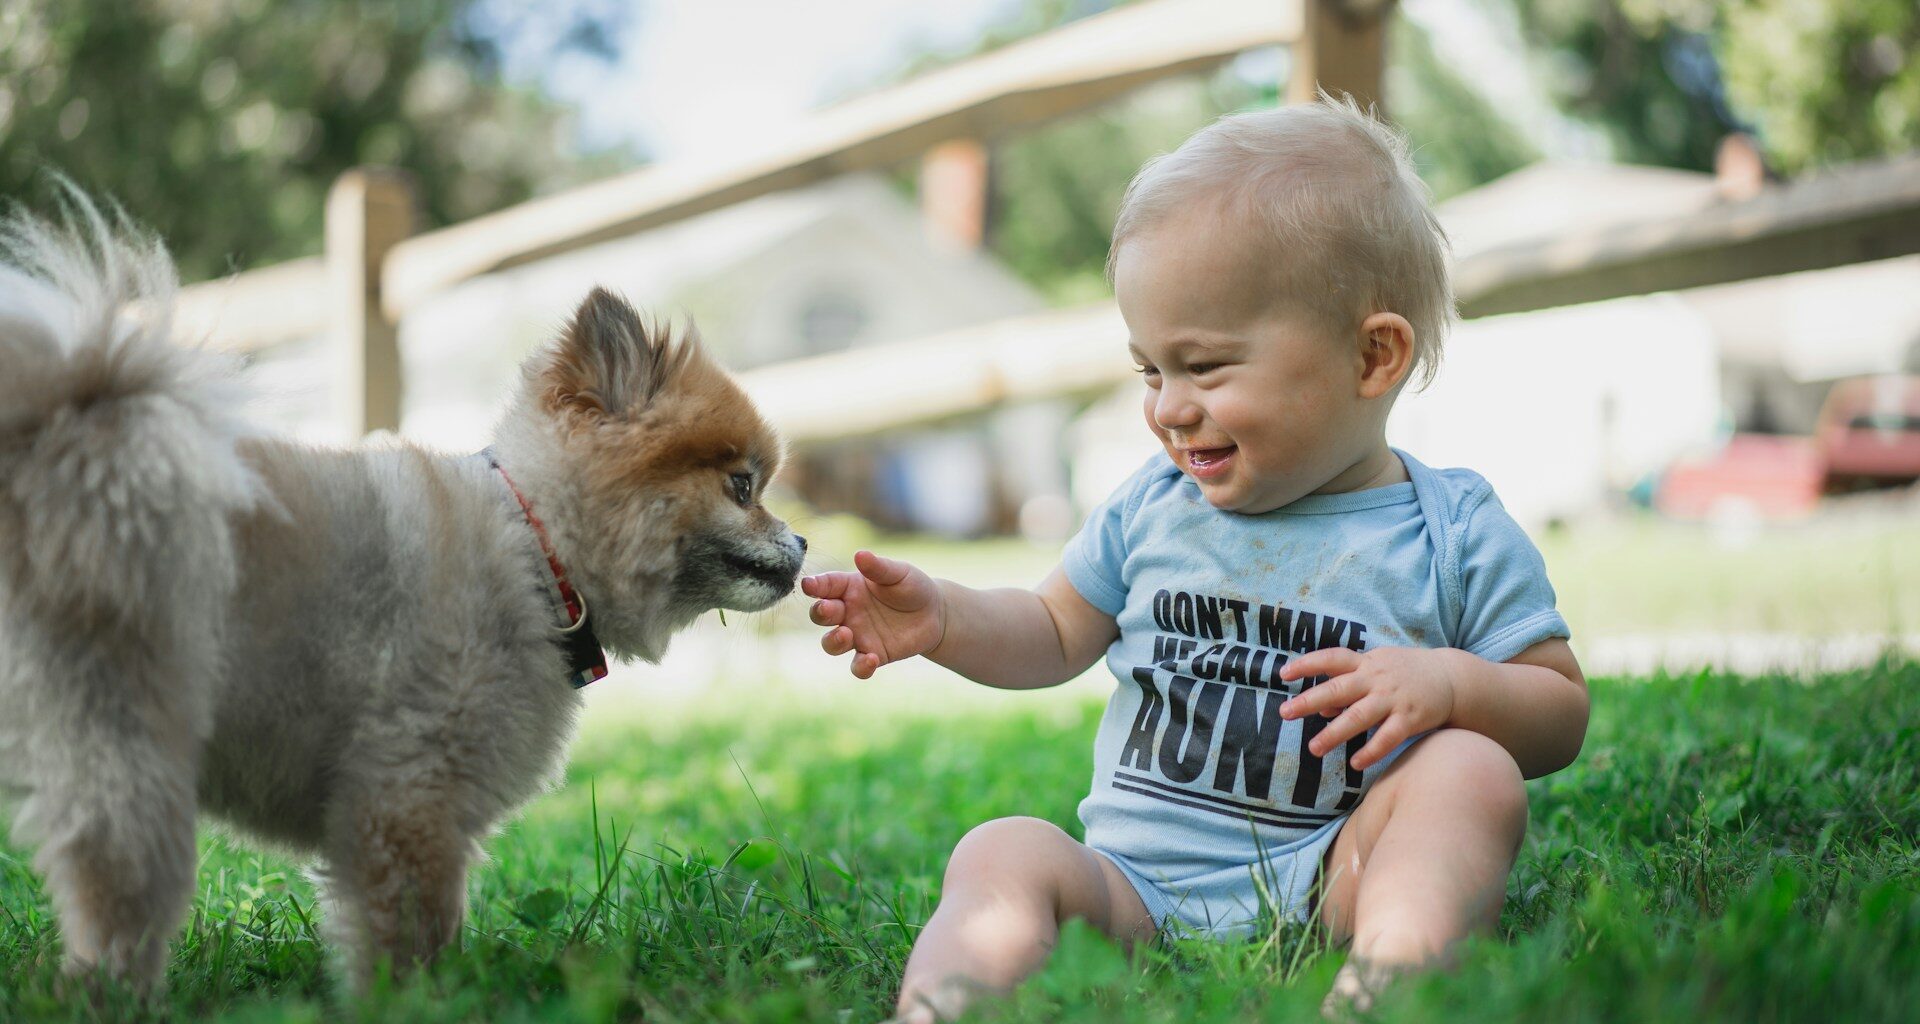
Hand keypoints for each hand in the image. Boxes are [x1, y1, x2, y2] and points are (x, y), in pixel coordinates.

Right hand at [800, 550, 945, 678]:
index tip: (809, 585)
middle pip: (821, 615)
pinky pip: (858, 666)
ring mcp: (857, 635)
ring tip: (846, 635)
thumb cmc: (912, 586)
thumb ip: (878, 567)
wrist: (935, 614)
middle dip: (820, 613)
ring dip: (833, 641)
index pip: (826, 585)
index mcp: (849, 587)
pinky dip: (860, 667)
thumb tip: (860, 554)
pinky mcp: (872, 655)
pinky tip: (871, 659)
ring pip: (832, 643)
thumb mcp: (899, 573)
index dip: (815, 585)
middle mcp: (848, 612)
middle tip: (828, 609)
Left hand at [1277, 647, 1467, 770]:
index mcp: (1366, 663)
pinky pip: (1388, 737)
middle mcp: (1376, 679)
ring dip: (1335, 733)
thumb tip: (1320, 707)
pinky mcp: (1410, 718)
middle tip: (1285, 712)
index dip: (1308, 664)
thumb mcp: (1376, 670)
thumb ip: (1349, 686)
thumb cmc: (1404, 674)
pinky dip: (1371, 751)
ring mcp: (1393, 699)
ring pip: (1359, 716)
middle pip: (1339, 689)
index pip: (1332, 659)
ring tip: (1314, 748)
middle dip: (1309, 700)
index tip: (1283, 673)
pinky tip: (1355, 763)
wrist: (1451, 678)